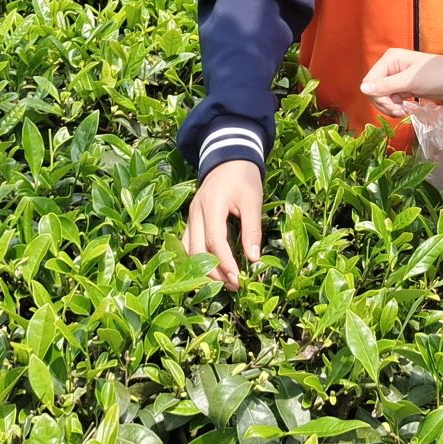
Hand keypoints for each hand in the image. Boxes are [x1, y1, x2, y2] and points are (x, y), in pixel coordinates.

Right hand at [183, 161, 263, 288]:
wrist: (229, 157)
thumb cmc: (243, 177)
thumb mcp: (253, 201)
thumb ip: (252, 230)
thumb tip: (254, 259)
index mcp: (211, 205)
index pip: (215, 241)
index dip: (226, 263)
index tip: (239, 279)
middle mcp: (195, 212)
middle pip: (197, 250)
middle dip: (213, 272)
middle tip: (233, 286)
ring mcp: (191, 216)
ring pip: (188, 249)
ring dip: (203, 269)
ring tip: (223, 283)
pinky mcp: (191, 219)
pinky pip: (188, 243)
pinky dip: (196, 259)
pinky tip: (209, 271)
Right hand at [359, 48, 442, 114]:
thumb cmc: (437, 75)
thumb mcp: (411, 81)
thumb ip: (386, 85)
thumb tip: (362, 88)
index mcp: (389, 59)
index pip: (369, 80)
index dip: (376, 96)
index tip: (392, 106)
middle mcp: (390, 67)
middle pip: (373, 90)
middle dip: (383, 103)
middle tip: (399, 111)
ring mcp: (395, 78)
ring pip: (381, 96)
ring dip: (389, 107)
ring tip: (403, 112)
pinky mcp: (402, 87)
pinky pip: (390, 99)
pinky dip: (394, 107)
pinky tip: (404, 110)